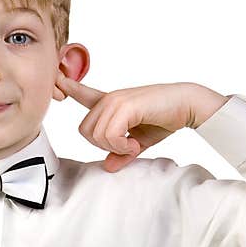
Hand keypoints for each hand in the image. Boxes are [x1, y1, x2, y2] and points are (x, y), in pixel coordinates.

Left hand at [55, 74, 198, 171]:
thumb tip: (107, 166)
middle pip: (84, 131)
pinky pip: (109, 135)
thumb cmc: (165, 118)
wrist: (188, 105)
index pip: (83, 93)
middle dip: (103, 146)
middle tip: (126, 146)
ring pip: (96, 135)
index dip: (69, 88)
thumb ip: (121, 153)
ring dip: (115, 147)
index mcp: (111, 102)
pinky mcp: (125, 106)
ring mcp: (115, 100)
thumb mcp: (139, 141)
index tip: (58, 80)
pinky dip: (121, 146)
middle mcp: (109, 99)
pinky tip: (135, 143)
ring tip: (133, 144)